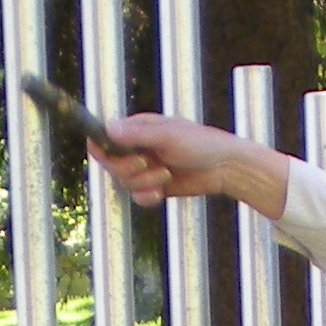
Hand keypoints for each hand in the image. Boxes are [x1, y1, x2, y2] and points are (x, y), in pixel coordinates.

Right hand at [93, 113, 291, 218]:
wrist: (223, 168)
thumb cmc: (200, 143)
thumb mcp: (168, 136)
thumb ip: (138, 134)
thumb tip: (108, 129)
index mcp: (136, 128)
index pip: (103, 138)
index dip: (102, 149)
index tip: (111, 157)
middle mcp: (136, 147)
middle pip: (110, 164)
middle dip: (127, 169)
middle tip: (147, 163)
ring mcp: (144, 168)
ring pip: (124, 182)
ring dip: (144, 182)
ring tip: (166, 174)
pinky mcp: (153, 186)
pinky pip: (136, 196)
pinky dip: (146, 197)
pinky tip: (160, 194)